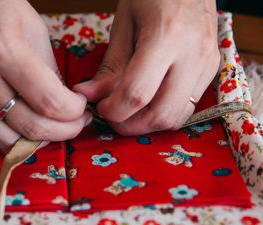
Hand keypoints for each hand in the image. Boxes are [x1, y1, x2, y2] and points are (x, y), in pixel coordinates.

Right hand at [0, 0, 90, 152]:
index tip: (81, 105)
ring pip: (10, 140)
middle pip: (32, 126)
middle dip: (66, 130)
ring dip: (41, 140)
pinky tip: (30, 128)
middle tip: (77, 120)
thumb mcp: (34, 28)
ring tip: (56, 127)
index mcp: (4, 49)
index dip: (74, 110)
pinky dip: (16, 138)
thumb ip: (50, 69)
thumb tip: (64, 102)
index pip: (49, 101)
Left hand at [74, 0, 219, 134]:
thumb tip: (88, 95)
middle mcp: (193, 54)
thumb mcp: (124, 24)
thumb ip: (109, 65)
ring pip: (177, 118)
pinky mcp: (212, 71)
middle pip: (161, 114)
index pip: (137, 94)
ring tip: (130, 112)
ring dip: (149, 125)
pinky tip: (149, 103)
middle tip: (114, 117)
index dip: (114, 110)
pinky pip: (188, 107)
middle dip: (131, 126)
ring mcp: (207, 64)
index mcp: (166, 36)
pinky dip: (164, 113)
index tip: (102, 107)